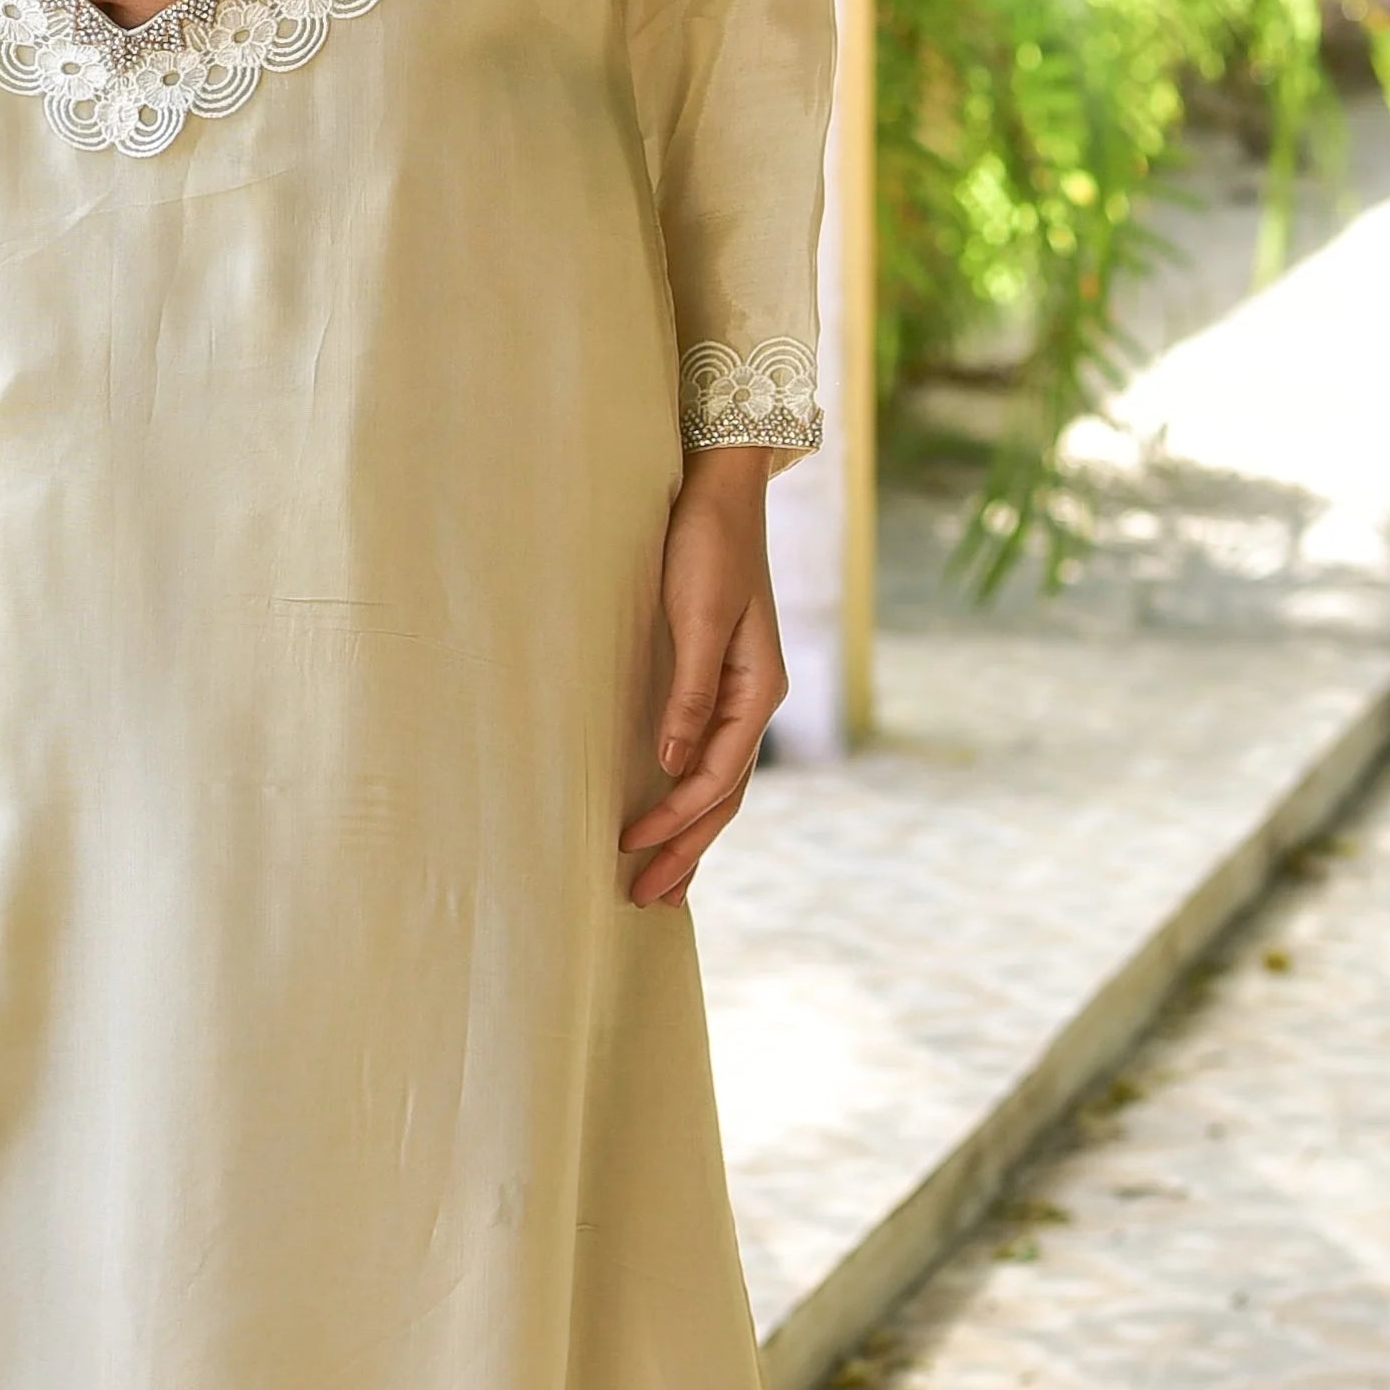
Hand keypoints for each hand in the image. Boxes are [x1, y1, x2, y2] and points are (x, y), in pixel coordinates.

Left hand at [620, 446, 788, 907]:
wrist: (720, 488)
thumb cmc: (707, 545)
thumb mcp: (701, 616)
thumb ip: (691, 690)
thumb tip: (674, 763)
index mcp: (759, 690)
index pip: (718, 776)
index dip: (676, 817)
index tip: (630, 846)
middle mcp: (755, 699)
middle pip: (724, 794)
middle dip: (687, 849)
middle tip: (646, 901)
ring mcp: (739, 692)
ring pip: (719, 783)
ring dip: (691, 834)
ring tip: (662, 884)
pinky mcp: (715, 678)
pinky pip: (708, 754)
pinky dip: (690, 795)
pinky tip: (671, 814)